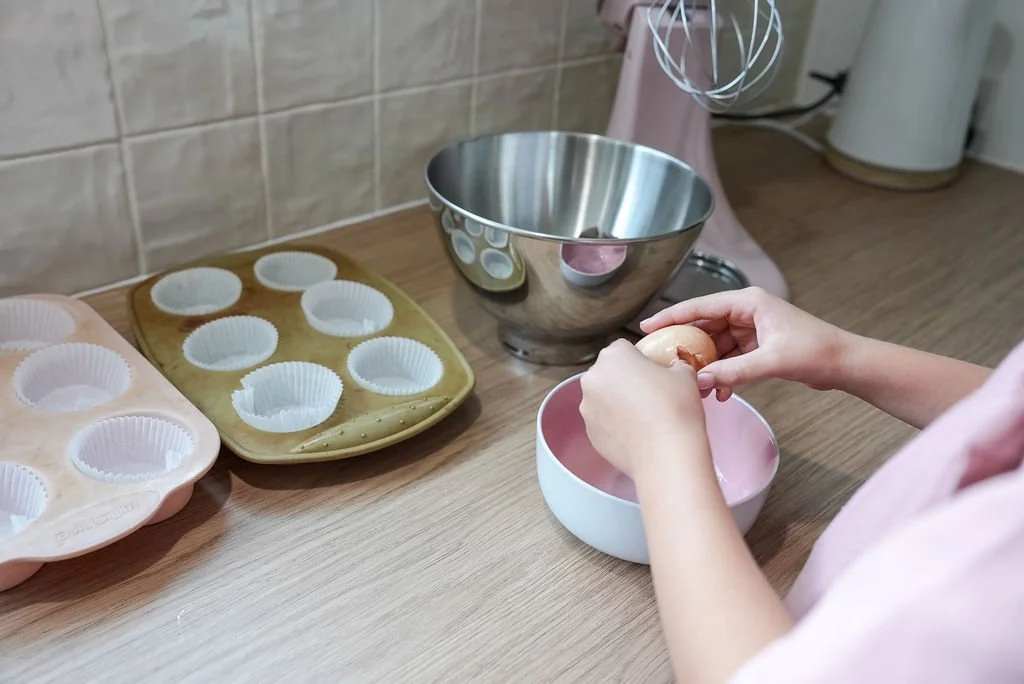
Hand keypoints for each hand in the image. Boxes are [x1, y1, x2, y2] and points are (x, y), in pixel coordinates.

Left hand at [579, 339, 708, 480]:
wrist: (666, 455)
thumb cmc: (675, 408)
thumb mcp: (684, 375)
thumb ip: (675, 366)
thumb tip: (674, 369)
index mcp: (613, 356)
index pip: (624, 348)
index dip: (640, 359)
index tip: (653, 373)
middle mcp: (593, 379)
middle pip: (609, 373)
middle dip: (625, 380)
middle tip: (650, 395)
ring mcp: (587, 407)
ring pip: (603, 398)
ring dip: (618, 403)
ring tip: (644, 417)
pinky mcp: (589, 433)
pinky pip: (603, 422)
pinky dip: (615, 425)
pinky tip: (636, 434)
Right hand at [641, 287, 849, 400]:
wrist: (845, 364)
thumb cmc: (816, 352)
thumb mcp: (771, 361)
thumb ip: (733, 372)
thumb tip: (698, 381)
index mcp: (749, 302)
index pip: (700, 306)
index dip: (671, 316)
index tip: (646, 326)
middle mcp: (747, 311)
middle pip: (704, 325)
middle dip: (684, 345)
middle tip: (660, 360)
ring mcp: (751, 329)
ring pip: (715, 345)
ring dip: (705, 365)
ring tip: (691, 383)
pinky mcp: (757, 346)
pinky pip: (729, 358)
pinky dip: (721, 373)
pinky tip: (717, 392)